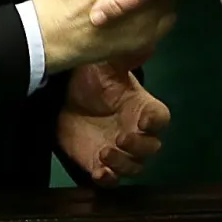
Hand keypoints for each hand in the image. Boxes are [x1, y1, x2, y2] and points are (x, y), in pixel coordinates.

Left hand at [57, 55, 169, 186]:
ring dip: (123, 163)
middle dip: (139, 146)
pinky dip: (109, 178)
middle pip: (151, 147)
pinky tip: (100, 172)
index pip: (160, 118)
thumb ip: (125, 58)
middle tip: (121, 138)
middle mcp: (136, 132)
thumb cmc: (90, 80)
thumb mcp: (106, 65)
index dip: (156, 120)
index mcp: (142, 108)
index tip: (145, 119)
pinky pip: (112, 180)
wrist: (61, 99)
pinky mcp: (100, 165)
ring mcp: (120, 151)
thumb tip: (145, 42)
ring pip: (134, 167)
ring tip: (104, 152)